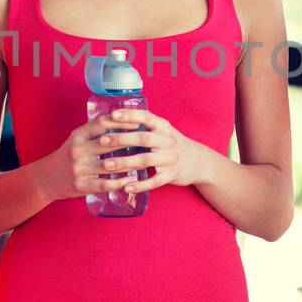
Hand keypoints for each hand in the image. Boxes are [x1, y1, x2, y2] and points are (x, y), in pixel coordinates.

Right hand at [34, 115, 152, 202]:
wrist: (46, 178)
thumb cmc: (68, 156)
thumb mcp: (77, 139)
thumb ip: (95, 132)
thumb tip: (121, 120)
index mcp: (78, 135)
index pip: (102, 123)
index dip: (122, 122)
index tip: (138, 122)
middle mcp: (77, 150)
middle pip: (109, 142)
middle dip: (131, 141)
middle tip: (148, 141)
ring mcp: (79, 168)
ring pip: (110, 164)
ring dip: (129, 163)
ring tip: (144, 161)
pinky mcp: (80, 185)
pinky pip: (104, 183)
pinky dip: (119, 182)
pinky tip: (130, 180)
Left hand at [93, 108, 207, 195]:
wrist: (198, 162)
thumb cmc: (172, 144)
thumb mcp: (163, 130)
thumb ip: (144, 126)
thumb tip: (115, 118)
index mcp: (163, 127)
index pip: (146, 117)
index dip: (129, 115)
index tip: (113, 115)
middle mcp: (168, 141)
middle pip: (143, 138)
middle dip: (121, 139)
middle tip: (102, 141)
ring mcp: (170, 158)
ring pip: (145, 160)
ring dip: (125, 162)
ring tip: (107, 164)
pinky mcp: (171, 175)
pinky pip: (154, 181)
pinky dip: (140, 185)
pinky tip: (126, 186)